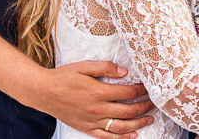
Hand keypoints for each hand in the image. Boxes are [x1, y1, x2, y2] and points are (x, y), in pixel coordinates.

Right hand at [37, 61, 154, 138]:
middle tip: (154, 103)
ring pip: (121, 127)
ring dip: (138, 124)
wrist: (44, 92)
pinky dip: (121, 138)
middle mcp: (97, 109)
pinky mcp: (86, 129)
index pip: (127, 92)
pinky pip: (107, 137)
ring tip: (149, 119)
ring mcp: (92, 121)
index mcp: (98, 91)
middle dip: (144, 106)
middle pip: (128, 111)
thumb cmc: (63, 77)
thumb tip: (124, 72)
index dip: (140, 90)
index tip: (148, 87)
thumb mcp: (84, 66)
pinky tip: (132, 135)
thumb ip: (105, 67)